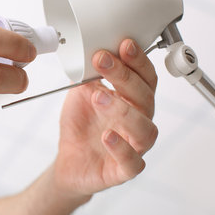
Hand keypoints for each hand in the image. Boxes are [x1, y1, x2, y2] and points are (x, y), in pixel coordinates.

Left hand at [53, 39, 157, 199]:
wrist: (69, 161)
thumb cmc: (82, 126)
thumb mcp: (82, 93)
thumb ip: (89, 74)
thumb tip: (91, 49)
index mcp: (133, 101)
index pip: (145, 78)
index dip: (138, 60)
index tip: (123, 44)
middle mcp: (138, 121)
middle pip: (145, 97)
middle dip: (126, 76)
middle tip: (102, 61)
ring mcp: (134, 146)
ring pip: (145, 129)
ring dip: (124, 110)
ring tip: (99, 97)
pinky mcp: (123, 170)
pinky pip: (133, 163)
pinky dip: (122, 148)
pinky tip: (107, 136)